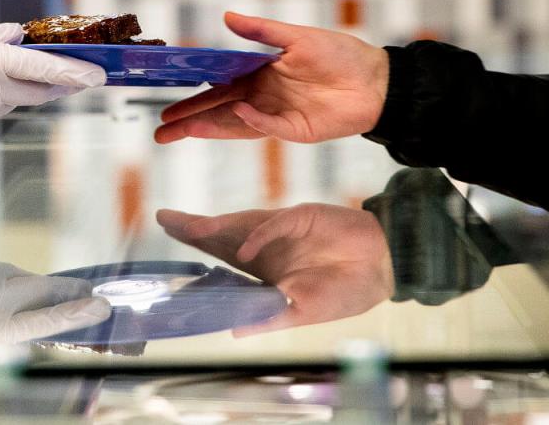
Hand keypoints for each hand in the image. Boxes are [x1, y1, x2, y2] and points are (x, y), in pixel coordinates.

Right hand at [155, 12, 388, 143]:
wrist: (377, 79)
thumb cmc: (341, 54)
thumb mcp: (297, 37)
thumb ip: (260, 31)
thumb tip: (227, 17)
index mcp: (261, 77)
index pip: (219, 90)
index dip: (195, 99)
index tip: (168, 106)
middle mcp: (264, 99)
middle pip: (220, 113)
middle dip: (191, 122)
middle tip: (161, 133)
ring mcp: (279, 117)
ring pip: (236, 125)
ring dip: (211, 128)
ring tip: (181, 132)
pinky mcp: (297, 130)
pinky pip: (269, 127)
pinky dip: (252, 121)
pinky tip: (235, 112)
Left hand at [156, 204, 392, 335]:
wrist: (383, 269)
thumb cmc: (345, 291)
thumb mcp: (304, 313)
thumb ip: (271, 318)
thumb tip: (236, 331)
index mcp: (268, 268)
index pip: (224, 258)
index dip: (201, 248)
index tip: (174, 246)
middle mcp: (269, 246)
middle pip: (225, 235)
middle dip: (195, 228)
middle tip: (165, 218)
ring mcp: (284, 231)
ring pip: (243, 224)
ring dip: (217, 226)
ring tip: (188, 227)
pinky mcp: (303, 217)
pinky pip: (276, 224)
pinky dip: (261, 236)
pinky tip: (246, 249)